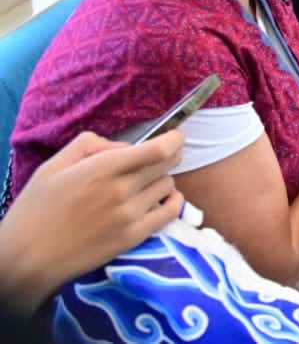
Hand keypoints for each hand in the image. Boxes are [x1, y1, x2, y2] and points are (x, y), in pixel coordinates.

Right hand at [0, 130, 183, 312]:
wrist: (26, 260)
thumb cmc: (35, 211)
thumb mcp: (53, 166)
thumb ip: (89, 145)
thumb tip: (123, 146)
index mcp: (103, 169)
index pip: (159, 149)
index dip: (174, 139)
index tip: (173, 137)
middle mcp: (122, 190)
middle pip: (168, 163)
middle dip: (167, 156)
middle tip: (156, 158)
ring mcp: (130, 215)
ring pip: (168, 185)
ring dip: (162, 179)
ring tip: (144, 183)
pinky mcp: (134, 237)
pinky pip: (171, 212)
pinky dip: (172, 201)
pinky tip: (160, 199)